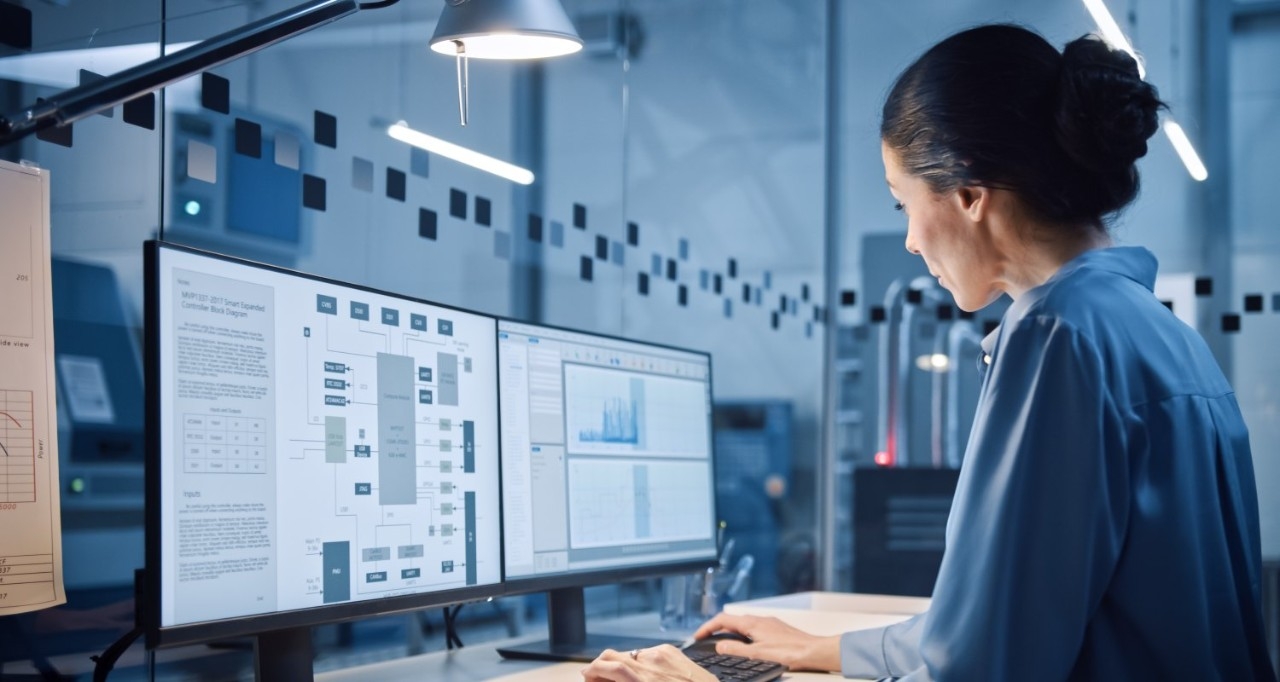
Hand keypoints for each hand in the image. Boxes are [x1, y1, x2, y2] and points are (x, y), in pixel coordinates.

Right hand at [581, 645, 716, 681]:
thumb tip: (607, 681)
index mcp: (641, 681)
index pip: (605, 667)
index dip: (591, 671)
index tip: (587, 676)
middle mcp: (649, 665)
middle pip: (611, 655)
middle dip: (600, 664)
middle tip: (597, 676)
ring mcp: (660, 654)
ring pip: (629, 654)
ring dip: (623, 664)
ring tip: (627, 678)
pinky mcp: (671, 650)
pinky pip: (647, 652)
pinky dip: (642, 662)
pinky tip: (649, 673)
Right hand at [691, 613, 841, 671]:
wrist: (814, 651)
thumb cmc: (790, 652)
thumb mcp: (758, 654)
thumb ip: (736, 650)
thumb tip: (719, 645)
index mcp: (752, 623)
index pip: (723, 620)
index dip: (707, 627)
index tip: (698, 636)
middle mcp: (760, 619)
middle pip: (732, 620)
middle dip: (716, 629)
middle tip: (707, 640)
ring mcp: (769, 624)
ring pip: (743, 624)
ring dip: (730, 632)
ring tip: (723, 644)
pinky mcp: (776, 630)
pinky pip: (753, 629)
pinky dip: (743, 635)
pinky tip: (746, 645)